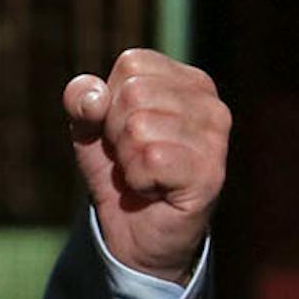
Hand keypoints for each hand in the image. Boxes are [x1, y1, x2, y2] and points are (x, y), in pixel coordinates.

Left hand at [63, 49, 228, 283]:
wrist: (136, 234)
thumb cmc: (120, 174)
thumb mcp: (90, 129)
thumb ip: (83, 101)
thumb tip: (93, 96)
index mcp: (187, 81)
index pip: (131, 64)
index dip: (110, 102)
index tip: (123, 132)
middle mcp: (210, 103)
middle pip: (133, 94)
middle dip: (117, 132)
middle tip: (134, 158)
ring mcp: (216, 138)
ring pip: (139, 127)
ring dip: (128, 159)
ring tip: (146, 174)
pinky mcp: (210, 173)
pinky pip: (152, 159)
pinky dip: (139, 180)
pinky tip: (155, 189)